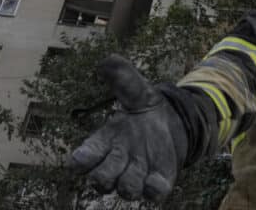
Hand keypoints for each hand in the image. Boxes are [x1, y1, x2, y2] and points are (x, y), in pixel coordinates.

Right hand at [68, 55, 186, 200]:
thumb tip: (108, 59)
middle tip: (116, 161)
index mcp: (105, 141)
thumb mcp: (138, 91)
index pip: (83, 158)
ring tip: (140, 165)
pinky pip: (152, 194)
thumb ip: (124, 79)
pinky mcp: (157, 182)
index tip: (80, 158)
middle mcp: (117, 162)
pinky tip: (157, 179)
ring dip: (130, 182)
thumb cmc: (146, 111)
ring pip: (126, 190)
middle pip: (101, 180)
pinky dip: (153, 190)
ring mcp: (137, 174)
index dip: (80, 160)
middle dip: (104, 176)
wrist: (175, 125)